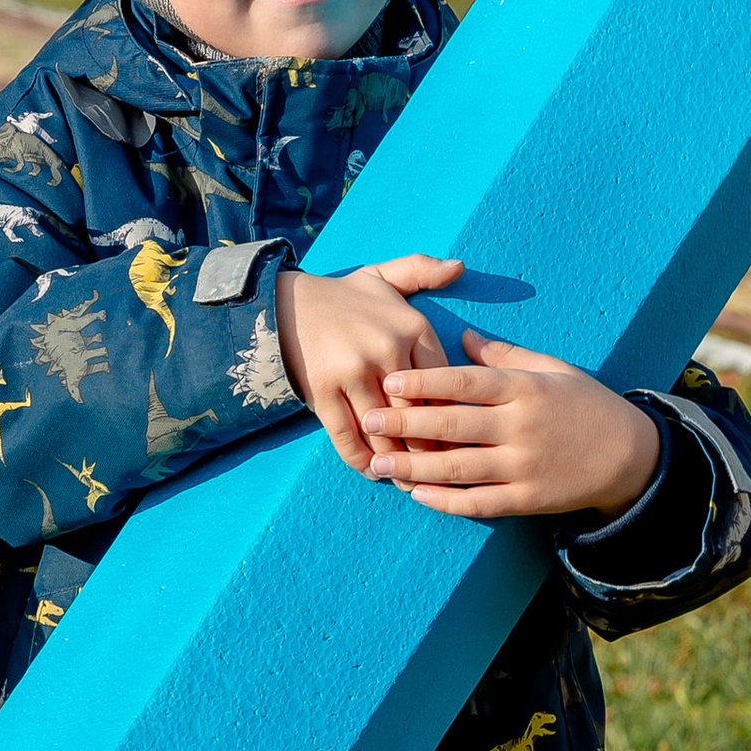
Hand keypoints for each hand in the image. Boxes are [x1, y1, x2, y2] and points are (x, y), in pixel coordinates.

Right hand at [277, 254, 462, 473]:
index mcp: (412, 327)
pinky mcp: (323, 391)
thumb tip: (459, 267)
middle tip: (444, 473)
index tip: (466, 439)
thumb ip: (423, 270)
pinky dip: (361, 460)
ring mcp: (353, 373)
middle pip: (419, 414)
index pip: (446, 382)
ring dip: (398, 463)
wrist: (285, 303)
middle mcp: (386, 350)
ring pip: (386, 431)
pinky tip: (371, 472)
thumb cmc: (344, 295)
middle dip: (432, 448)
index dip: (456, 415)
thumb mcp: (385, 275)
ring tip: (410, 482)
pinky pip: (347, 436)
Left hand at [358, 330, 661, 519]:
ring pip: (460, 469)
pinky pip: (479, 502)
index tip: (389, 379)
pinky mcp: (528, 499)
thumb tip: (461, 335)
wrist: (630, 456)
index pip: (465, 382)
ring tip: (378, 463)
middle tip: (369, 420)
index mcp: (525, 389)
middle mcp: (522, 428)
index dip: (424, 381)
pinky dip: (446, 501)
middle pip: (454, 426)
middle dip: (407, 424)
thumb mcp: (552, 369)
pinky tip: (417, 494)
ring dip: (414, 468)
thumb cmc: (585, 405)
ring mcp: (525, 466)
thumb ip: (505, 355)